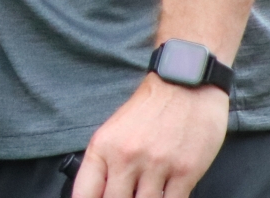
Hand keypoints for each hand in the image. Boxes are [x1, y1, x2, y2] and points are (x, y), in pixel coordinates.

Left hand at [72, 76, 228, 197]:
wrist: (184, 83)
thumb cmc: (150, 108)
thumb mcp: (115, 131)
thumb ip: (106, 163)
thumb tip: (101, 193)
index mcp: (103, 146)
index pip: (85, 193)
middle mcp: (126, 157)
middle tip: (126, 196)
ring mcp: (156, 166)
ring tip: (145, 195)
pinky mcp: (185, 172)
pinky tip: (165, 196)